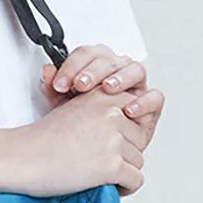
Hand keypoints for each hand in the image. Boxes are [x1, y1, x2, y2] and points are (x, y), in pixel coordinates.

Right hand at [0, 87, 147, 197]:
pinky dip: (124, 188)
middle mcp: (112, 114)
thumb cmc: (40, 139)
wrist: (21, 158)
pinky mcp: (111, 165)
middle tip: (102, 160)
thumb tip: (125, 119)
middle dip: (125, 152)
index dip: (125, 130)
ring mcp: (113, 140)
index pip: (136, 112)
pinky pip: (135, 180)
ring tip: (99, 174)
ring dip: (123, 171)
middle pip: (140, 138)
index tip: (114, 141)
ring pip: (137, 161)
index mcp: (103, 96)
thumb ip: (99, 109)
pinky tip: (106, 186)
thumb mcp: (72, 109)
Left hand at [39, 45, 164, 151]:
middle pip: (109, 59)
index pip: (87, 54)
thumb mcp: (62, 105)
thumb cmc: (81, 123)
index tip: (59, 83)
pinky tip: (128, 110)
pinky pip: (155, 97)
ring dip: (120, 77)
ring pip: (135, 70)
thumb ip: (54, 87)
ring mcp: (135, 87)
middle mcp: (117, 72)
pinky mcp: (150, 106)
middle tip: (79, 85)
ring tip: (107, 88)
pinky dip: (143, 101)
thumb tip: (47, 71)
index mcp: (95, 67)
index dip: (72, 65)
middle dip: (93, 70)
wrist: (95, 148)